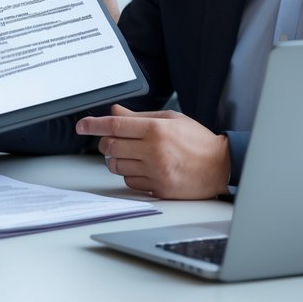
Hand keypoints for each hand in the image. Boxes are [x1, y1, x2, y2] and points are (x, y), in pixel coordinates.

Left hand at [76, 104, 229, 198]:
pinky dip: (130, 174)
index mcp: (156, 130)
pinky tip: (143, 167)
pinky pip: (129, 181)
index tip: (82, 125)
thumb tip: (114, 112)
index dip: (93, 124)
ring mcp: (155, 172)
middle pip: (111, 146)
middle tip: (113, 140)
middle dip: (106, 142)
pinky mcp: (158, 189)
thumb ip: (139, 117)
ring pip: (116, 166)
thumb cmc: (197, 141)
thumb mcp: (170, 119)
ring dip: (116, 159)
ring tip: (131, 154)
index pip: (115, 126)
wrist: (221, 167)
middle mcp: (153, 151)